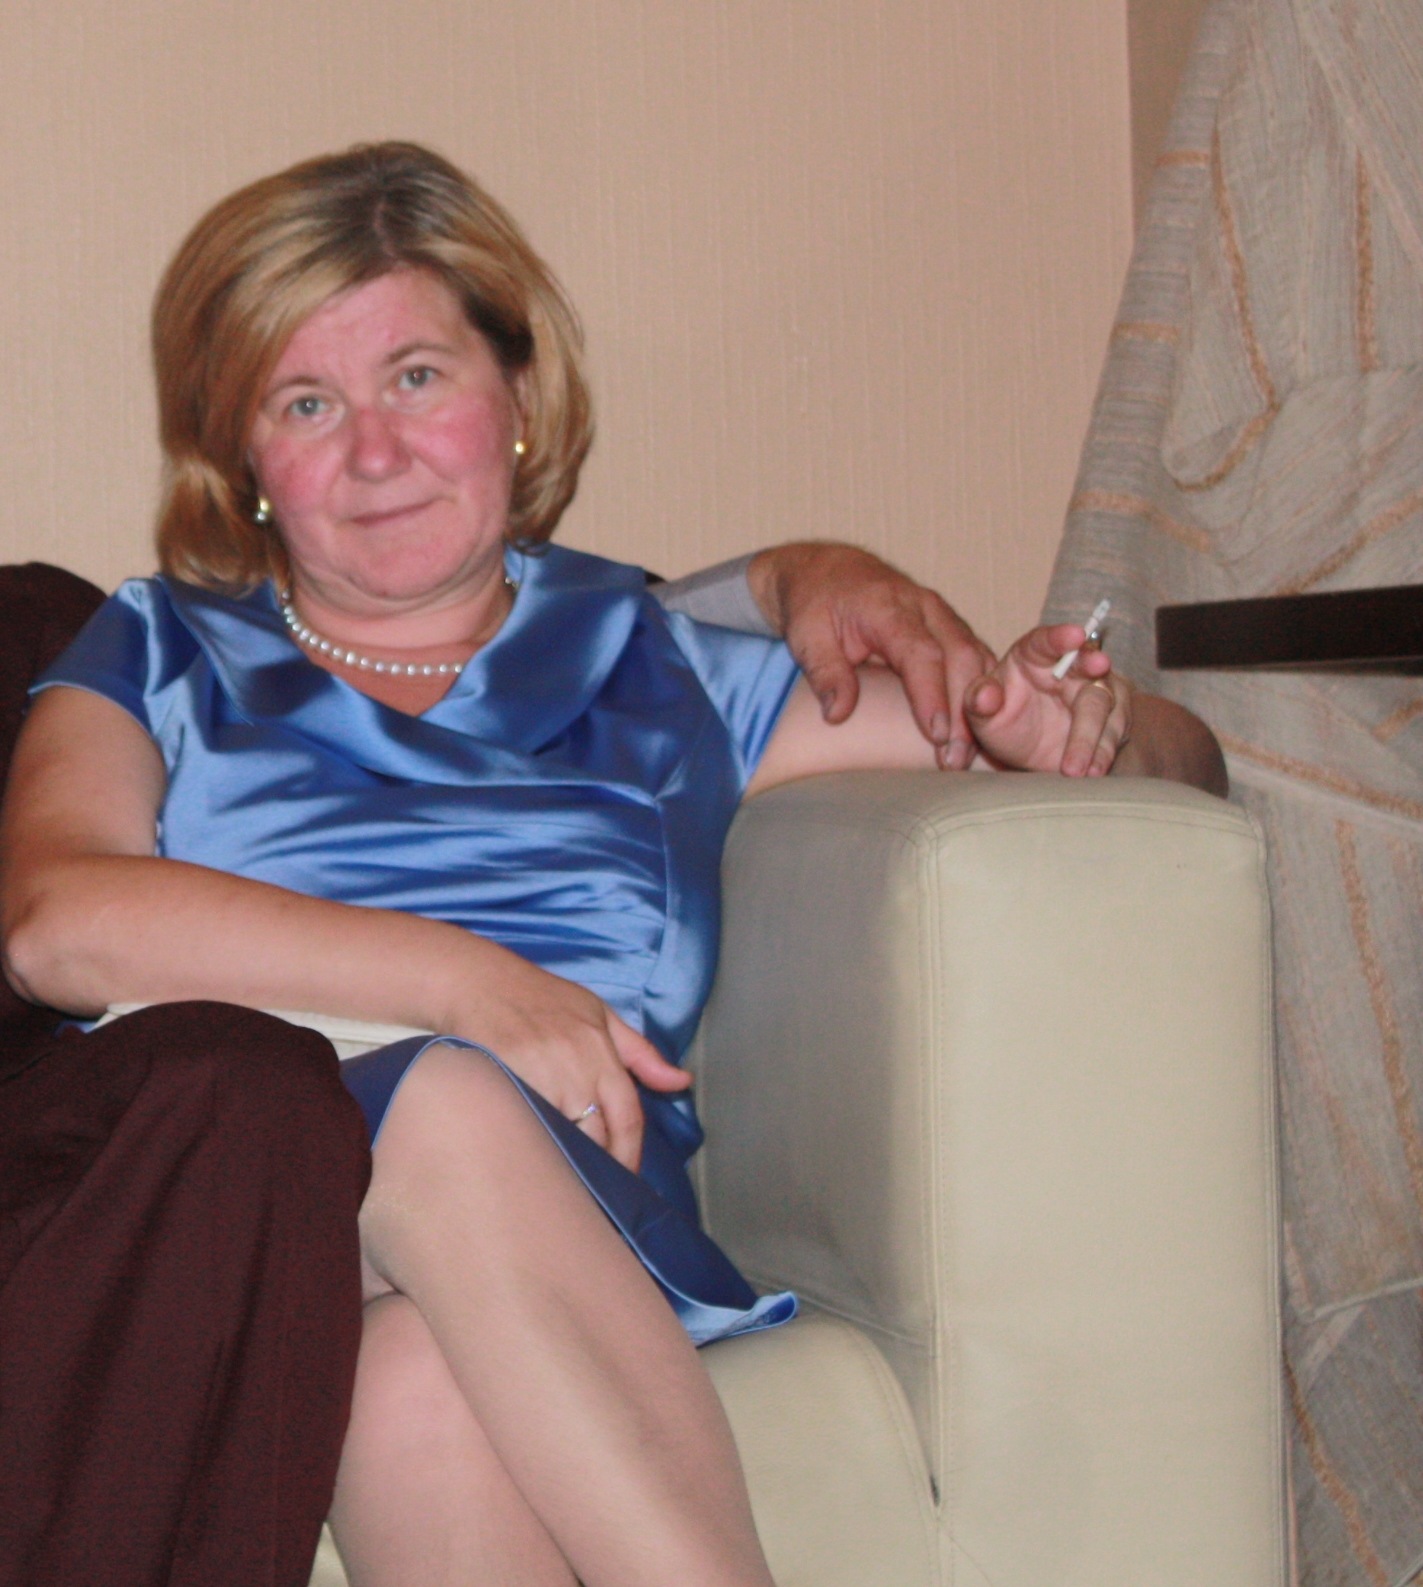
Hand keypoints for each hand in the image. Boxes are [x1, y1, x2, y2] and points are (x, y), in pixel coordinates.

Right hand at [442, 943, 689, 1172]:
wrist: (479, 982)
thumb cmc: (542, 998)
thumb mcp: (600, 1014)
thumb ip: (642, 1054)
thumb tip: (682, 1082)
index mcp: (601, 1055)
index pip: (627, 1119)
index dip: (630, 1156)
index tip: (628, 1180)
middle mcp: (574, 1071)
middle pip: (596, 1138)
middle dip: (601, 1168)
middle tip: (599, 1192)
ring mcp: (537, 1080)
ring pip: (562, 1141)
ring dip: (567, 1166)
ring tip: (568, 1186)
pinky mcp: (502, 1087)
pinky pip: (524, 1131)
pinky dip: (531, 1150)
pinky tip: (531, 1166)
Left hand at [747, 542, 994, 768]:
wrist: (826, 570)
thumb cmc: (814, 603)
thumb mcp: (805, 635)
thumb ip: (824, 672)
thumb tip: (838, 714)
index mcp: (888, 606)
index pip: (920, 653)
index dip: (932, 695)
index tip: (937, 735)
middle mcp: (924, 607)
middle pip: (959, 657)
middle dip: (964, 711)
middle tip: (956, 760)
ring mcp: (942, 616)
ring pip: (976, 658)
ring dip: (978, 707)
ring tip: (967, 755)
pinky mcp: (949, 628)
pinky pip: (976, 659)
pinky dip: (982, 694)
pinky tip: (978, 730)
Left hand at [965, 624, 1132, 775]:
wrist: (1029, 751)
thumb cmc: (1004, 718)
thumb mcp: (983, 714)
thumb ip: (979, 701)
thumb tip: (985, 695)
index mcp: (1035, 655)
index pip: (1047, 640)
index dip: (1060, 636)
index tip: (1075, 634)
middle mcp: (1071, 668)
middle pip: (1085, 667)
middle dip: (1092, 666)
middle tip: (1099, 664)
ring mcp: (1096, 692)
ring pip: (1101, 706)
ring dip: (1091, 736)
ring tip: (1077, 766)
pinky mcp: (1112, 720)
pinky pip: (1112, 735)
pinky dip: (1102, 754)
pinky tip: (1093, 771)